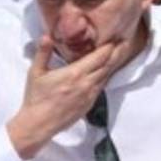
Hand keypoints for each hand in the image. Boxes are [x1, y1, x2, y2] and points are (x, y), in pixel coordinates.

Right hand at [6, 35, 125, 157]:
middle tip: (124, 42)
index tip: (115, 37)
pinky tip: (106, 72)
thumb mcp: (36, 72)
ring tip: (119, 54)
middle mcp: (86, 84)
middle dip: (117, 52)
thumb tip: (46, 36)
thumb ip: (43, 52)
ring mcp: (89, 95)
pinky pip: (101, 87)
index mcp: (75, 73)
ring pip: (106, 76)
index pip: (99, 57)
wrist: (39, 124)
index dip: (109, 46)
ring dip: (113, 64)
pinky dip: (106, 77)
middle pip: (108, 65)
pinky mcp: (89, 104)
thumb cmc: (36, 98)